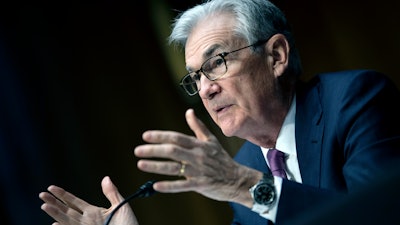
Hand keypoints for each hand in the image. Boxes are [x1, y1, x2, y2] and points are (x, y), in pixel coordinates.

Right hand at [39, 176, 138, 224]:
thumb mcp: (121, 206)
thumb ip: (112, 193)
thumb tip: (105, 178)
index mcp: (93, 212)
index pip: (74, 202)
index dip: (63, 195)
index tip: (51, 187)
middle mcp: (86, 221)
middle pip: (66, 210)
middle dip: (54, 203)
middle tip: (42, 194)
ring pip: (67, 221)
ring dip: (55, 213)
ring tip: (44, 205)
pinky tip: (55, 224)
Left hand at [134, 109, 260, 205]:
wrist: (237, 179)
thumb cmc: (222, 159)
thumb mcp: (211, 140)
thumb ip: (198, 127)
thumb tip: (188, 111)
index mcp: (199, 145)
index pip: (177, 138)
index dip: (161, 136)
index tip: (146, 136)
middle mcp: (197, 156)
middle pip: (173, 151)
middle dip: (154, 150)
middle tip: (138, 150)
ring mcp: (199, 171)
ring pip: (174, 168)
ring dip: (156, 166)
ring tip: (141, 164)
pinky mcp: (200, 185)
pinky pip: (182, 186)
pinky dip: (169, 186)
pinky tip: (156, 186)